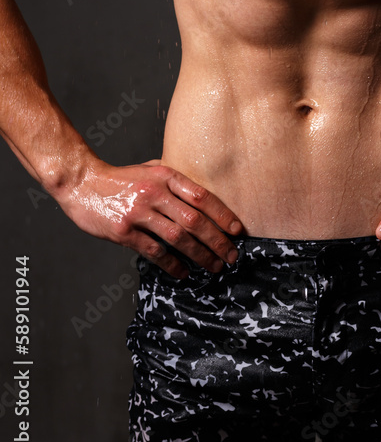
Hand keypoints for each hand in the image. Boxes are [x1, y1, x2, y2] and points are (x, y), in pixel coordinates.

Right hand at [54, 157, 243, 277]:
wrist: (82, 182)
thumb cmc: (120, 178)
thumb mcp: (150, 168)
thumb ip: (174, 180)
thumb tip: (203, 196)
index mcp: (165, 176)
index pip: (201, 196)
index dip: (222, 214)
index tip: (236, 230)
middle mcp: (154, 193)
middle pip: (194, 220)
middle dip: (217, 241)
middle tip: (231, 256)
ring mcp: (138, 212)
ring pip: (178, 237)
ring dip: (200, 255)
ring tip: (214, 267)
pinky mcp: (123, 231)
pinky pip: (154, 251)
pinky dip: (171, 264)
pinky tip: (183, 272)